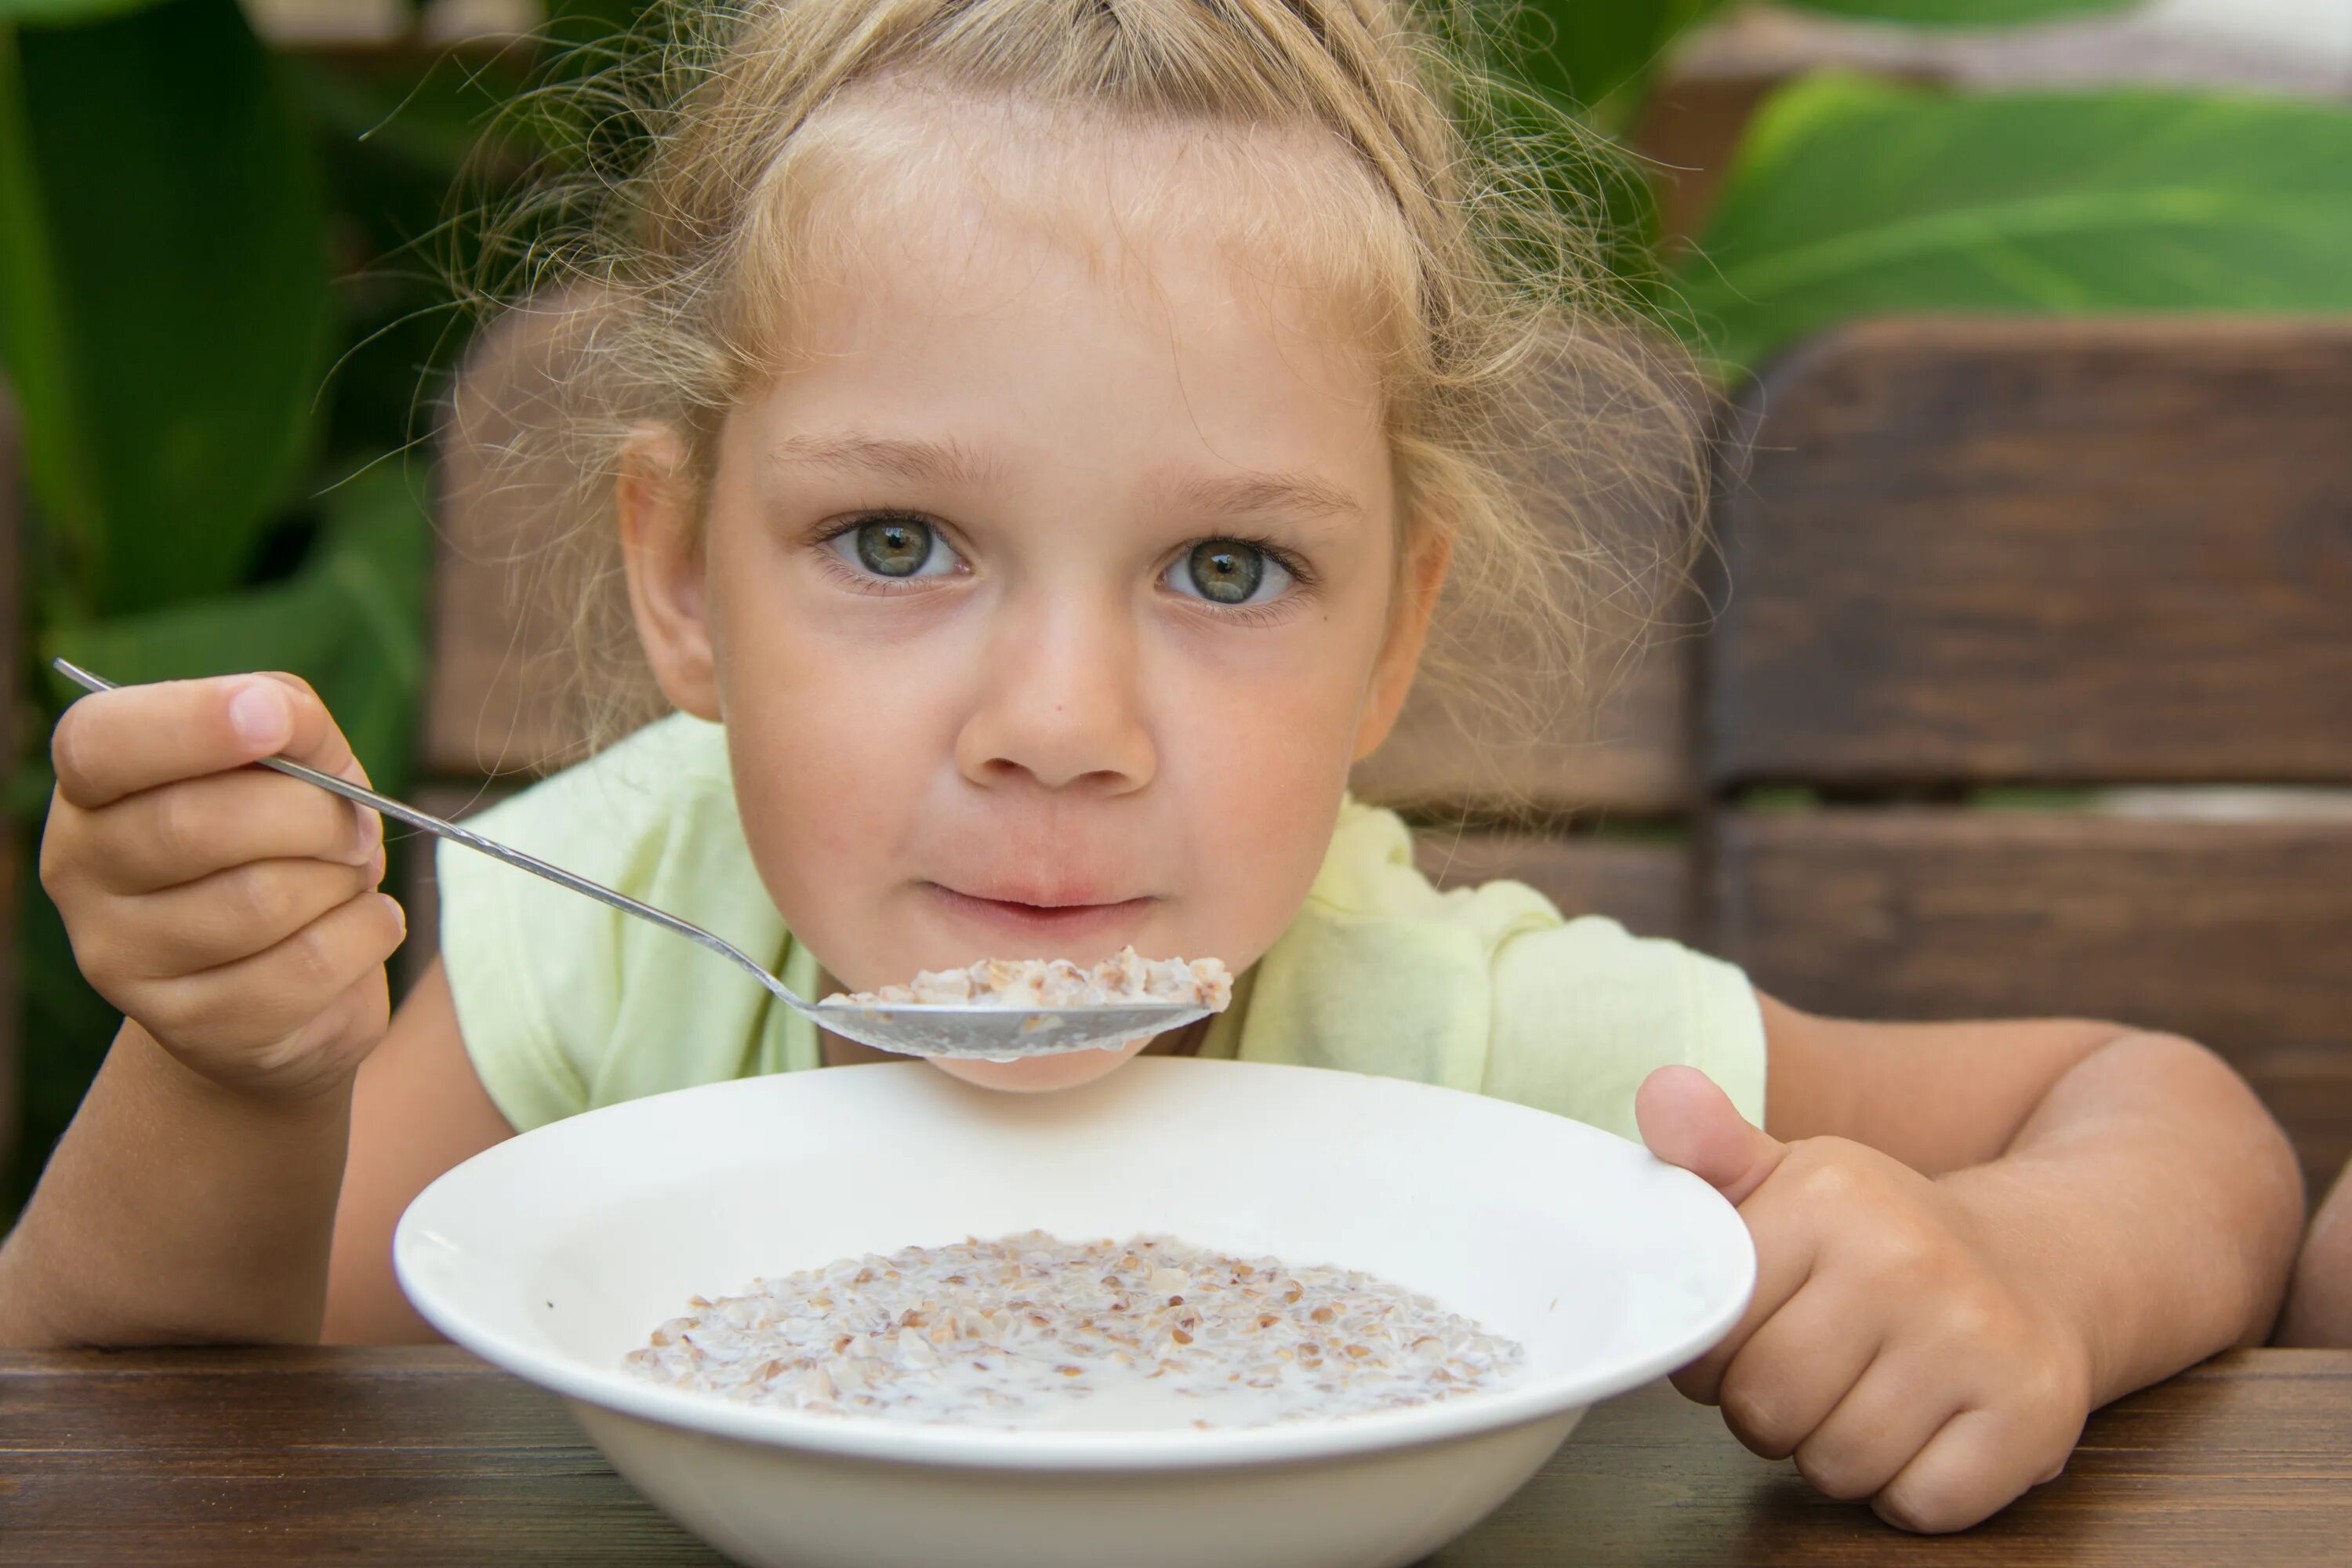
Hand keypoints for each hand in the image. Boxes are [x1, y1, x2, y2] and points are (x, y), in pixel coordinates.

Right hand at [41, 673, 405, 1101]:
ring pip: (259, 901)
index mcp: (93, 787)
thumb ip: (289, 722)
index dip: (191, 724)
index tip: (271, 717)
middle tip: (353, 826)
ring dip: (341, 880)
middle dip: (312, 815)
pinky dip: (366, 934)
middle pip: (199, 824)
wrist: (282, 990)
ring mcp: (121, 958)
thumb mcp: (290, 764)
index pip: (100, 744)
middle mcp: (82, 871)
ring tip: (348, 878)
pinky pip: (305, 968)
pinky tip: (368, 923)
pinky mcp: (187, 1025)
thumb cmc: (282, 845)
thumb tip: (283, 718)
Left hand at [1636, 1065, 2092, 1532]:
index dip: (1717, 1354)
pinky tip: (1929, 1430)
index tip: (1756, 1333)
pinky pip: (1917, 1506)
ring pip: (1837, 1466)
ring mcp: (1976, 1339)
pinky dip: (1910, 1491)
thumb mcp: (1794, 1181)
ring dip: (1839, 1452)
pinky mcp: (2032, 1415)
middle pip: (1764, 1410)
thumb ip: (1710, 1152)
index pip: (1708, 1333)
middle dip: (1772, 1411)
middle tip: (1816, 1373)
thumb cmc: (1883, 1240)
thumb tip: (1661, 1093)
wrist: (2039, 1263)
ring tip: (1871, 1394)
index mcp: (1828, 1195)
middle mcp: (1905, 1259)